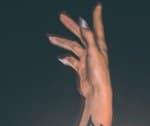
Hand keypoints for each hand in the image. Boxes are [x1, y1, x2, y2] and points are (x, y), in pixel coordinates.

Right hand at [50, 4, 111, 125]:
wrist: (96, 93)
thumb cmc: (99, 73)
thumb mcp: (93, 52)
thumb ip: (88, 36)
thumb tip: (82, 21)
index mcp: (98, 46)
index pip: (96, 28)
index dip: (96, 17)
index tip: (98, 6)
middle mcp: (93, 51)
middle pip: (81, 34)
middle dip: (71, 25)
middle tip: (61, 16)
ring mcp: (86, 60)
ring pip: (73, 47)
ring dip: (62, 42)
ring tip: (50, 38)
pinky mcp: (81, 69)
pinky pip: (71, 60)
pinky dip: (66, 58)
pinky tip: (60, 58)